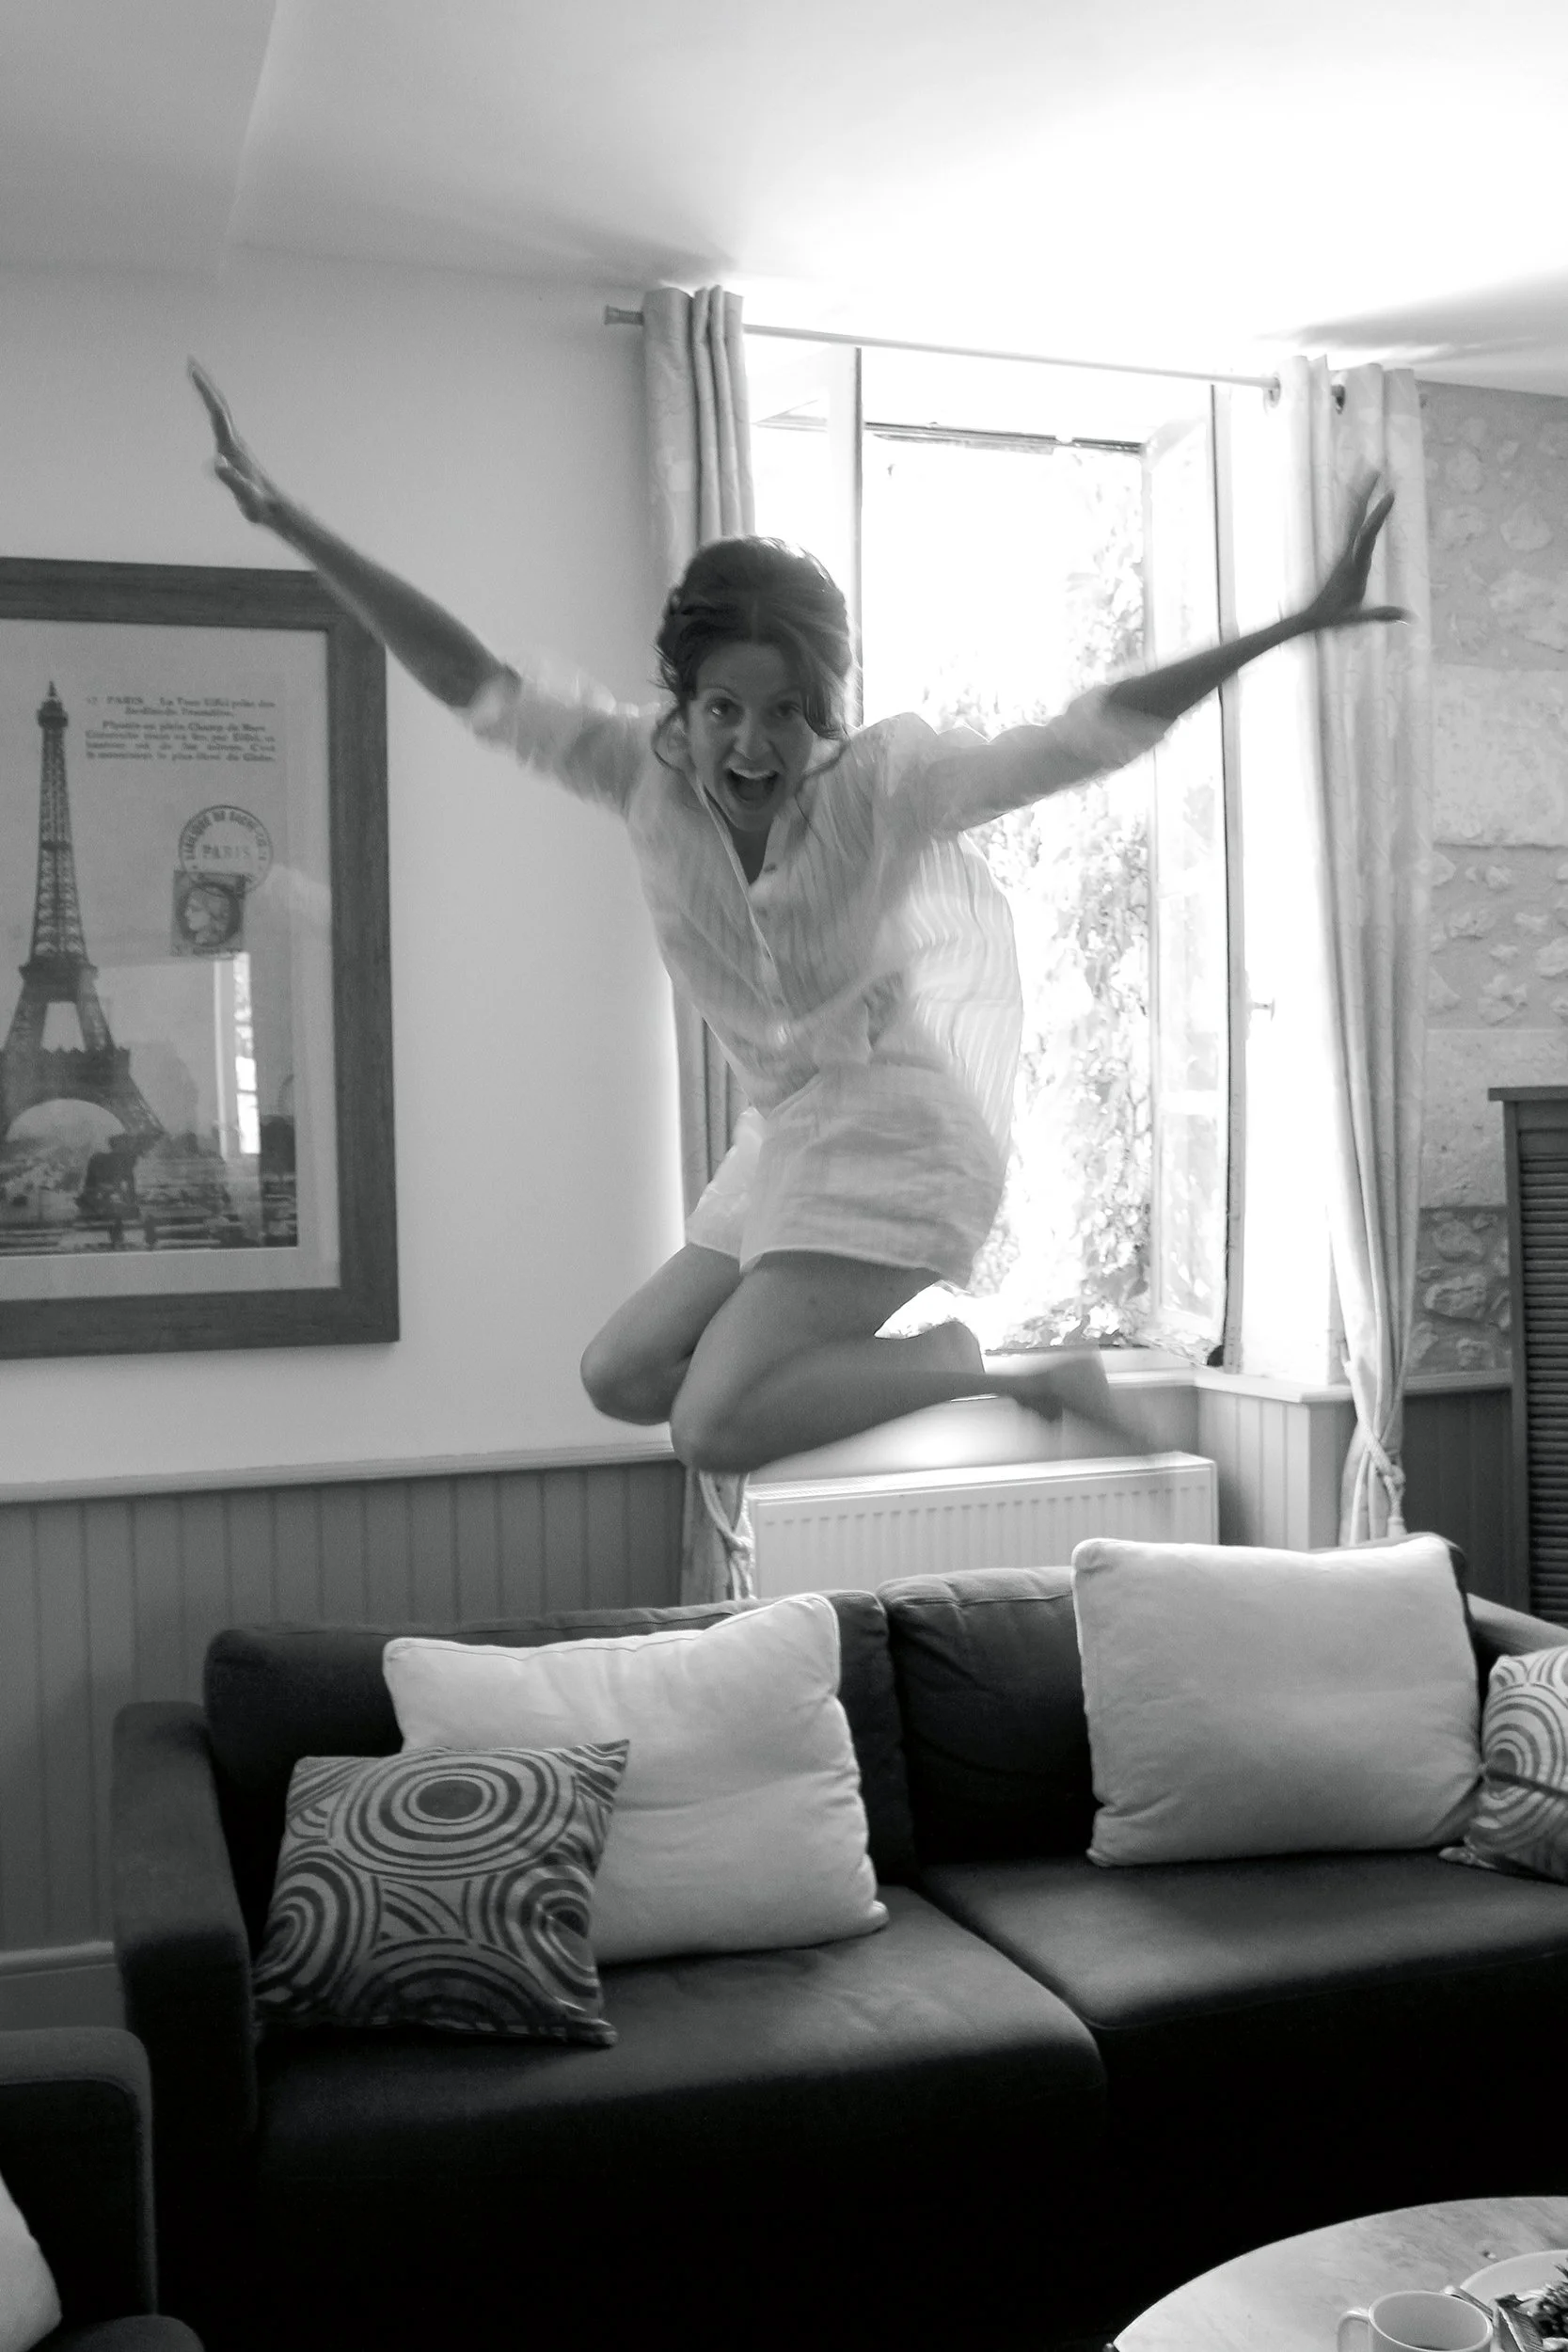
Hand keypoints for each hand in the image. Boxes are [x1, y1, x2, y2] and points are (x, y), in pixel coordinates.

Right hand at [188, 359, 287, 528]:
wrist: (276, 511)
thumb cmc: (261, 505)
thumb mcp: (246, 495)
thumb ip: (233, 480)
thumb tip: (217, 463)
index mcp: (233, 447)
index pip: (217, 413)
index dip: (205, 392)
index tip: (193, 371)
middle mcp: (234, 442)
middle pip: (218, 408)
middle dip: (205, 385)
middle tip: (191, 363)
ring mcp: (235, 448)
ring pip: (220, 415)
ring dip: (208, 396)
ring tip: (197, 379)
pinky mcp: (235, 455)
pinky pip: (220, 427)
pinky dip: (212, 413)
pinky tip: (210, 412)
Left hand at [1299, 472, 1409, 634]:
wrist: (1309, 616)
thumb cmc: (1333, 618)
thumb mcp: (1356, 618)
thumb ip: (1380, 614)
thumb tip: (1408, 617)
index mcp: (1353, 565)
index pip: (1367, 535)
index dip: (1379, 515)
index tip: (1391, 495)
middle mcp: (1348, 553)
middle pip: (1357, 516)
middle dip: (1367, 492)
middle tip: (1377, 467)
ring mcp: (1345, 550)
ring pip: (1353, 516)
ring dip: (1361, 492)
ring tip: (1371, 470)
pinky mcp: (1344, 552)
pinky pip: (1351, 524)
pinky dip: (1357, 506)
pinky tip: (1360, 493)